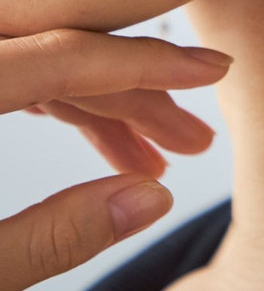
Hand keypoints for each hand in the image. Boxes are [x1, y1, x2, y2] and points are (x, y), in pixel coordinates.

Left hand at [0, 28, 232, 290]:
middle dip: (140, 103)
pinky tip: (109, 142)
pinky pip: (21, 76)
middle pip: (64, 59)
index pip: (68, 55)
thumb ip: (53, 235)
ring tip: (156, 162)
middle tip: (196, 141)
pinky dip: (69, 110)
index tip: (215, 67)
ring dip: (109, 113)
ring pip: (46, 67)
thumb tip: (153, 200)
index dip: (150, 64)